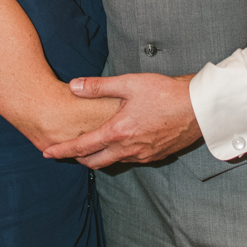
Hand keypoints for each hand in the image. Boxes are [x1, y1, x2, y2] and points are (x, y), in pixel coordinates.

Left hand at [43, 73, 199, 168]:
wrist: (200, 108)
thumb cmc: (165, 93)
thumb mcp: (129, 84)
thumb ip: (98, 87)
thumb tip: (74, 86)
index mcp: (118, 132)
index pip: (82, 147)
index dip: (62, 150)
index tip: (47, 152)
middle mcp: (129, 149)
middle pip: (95, 162)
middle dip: (78, 159)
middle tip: (67, 152)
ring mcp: (144, 155)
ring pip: (114, 162)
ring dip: (100, 157)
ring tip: (92, 147)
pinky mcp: (157, 156)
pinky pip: (132, 160)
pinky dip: (120, 154)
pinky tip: (122, 143)